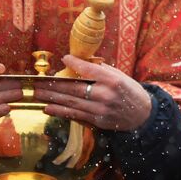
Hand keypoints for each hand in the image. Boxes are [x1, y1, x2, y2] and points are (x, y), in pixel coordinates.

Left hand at [31, 55, 153, 131]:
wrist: (143, 115)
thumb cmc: (130, 92)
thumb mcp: (120, 76)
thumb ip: (101, 70)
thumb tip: (80, 62)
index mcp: (112, 80)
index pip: (89, 69)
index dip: (74, 64)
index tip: (64, 58)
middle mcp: (105, 95)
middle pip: (74, 88)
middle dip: (53, 84)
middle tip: (37, 81)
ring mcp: (100, 109)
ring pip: (71, 102)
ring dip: (51, 97)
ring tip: (37, 93)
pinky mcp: (97, 121)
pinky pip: (75, 115)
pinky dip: (60, 111)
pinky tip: (47, 108)